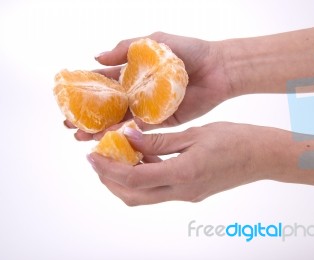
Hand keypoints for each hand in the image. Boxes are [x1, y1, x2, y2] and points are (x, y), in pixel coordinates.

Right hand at [71, 32, 232, 140]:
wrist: (218, 69)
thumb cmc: (189, 51)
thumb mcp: (155, 41)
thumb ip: (127, 48)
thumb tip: (97, 55)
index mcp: (135, 73)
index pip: (105, 83)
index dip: (86, 90)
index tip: (67, 99)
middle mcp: (140, 92)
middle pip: (109, 106)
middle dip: (89, 116)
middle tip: (69, 125)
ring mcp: (150, 108)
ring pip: (121, 120)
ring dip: (101, 129)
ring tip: (81, 137)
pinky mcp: (164, 120)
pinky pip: (141, 129)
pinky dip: (125, 133)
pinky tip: (108, 137)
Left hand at [86, 122, 284, 205]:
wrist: (262, 156)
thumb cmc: (235, 139)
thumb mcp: (195, 134)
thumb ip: (160, 140)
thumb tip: (129, 136)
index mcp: (184, 174)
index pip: (135, 178)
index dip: (109, 169)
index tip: (93, 155)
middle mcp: (183, 191)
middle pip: (134, 196)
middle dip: (110, 180)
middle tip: (99, 159)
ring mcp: (188, 195)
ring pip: (145, 196)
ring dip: (126, 179)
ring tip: (117, 155)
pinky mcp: (192, 192)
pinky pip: (160, 190)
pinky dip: (145, 177)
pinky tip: (143, 156)